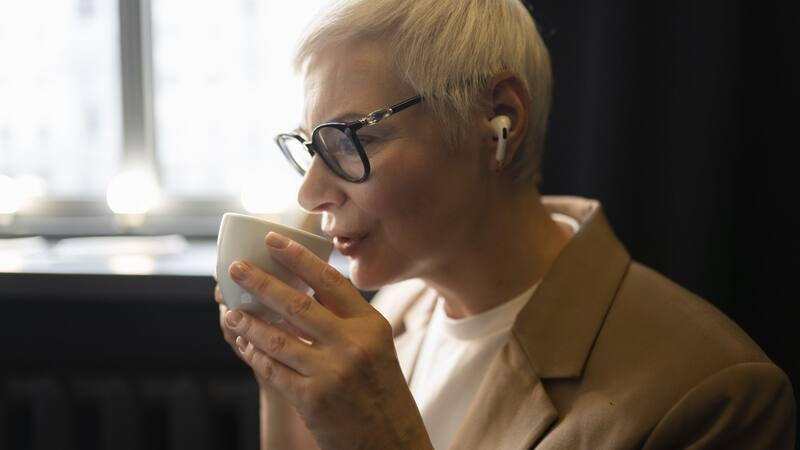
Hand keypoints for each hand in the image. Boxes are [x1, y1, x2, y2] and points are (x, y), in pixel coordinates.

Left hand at [223, 232, 432, 449]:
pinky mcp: (313, 400)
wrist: (392, 442)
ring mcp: (332, 373)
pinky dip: (255, 355)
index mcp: (371, 325)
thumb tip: (303, 292)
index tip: (272, 240)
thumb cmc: (382, 391)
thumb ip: (347, 320)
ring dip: (249, 324)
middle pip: (298, 305)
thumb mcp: (377, 347)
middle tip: (235, 270)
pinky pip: (274, 370)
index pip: (329, 281)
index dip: (298, 258)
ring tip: (232, 312)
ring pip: (278, 339)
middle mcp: (353, 345)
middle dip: (261, 284)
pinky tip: (244, 345)